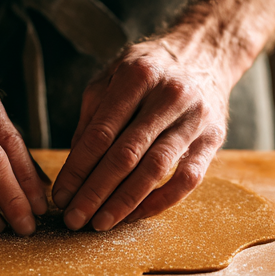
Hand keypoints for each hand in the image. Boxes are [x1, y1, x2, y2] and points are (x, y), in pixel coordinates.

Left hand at [51, 39, 230, 231]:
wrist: (206, 52)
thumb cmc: (150, 69)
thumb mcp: (114, 76)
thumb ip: (93, 116)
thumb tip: (75, 167)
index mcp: (139, 77)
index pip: (100, 134)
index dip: (77, 170)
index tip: (61, 196)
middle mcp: (170, 96)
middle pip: (125, 156)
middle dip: (95, 193)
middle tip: (74, 218)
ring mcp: (195, 119)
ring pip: (155, 171)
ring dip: (124, 203)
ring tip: (100, 223)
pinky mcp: (213, 139)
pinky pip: (186, 180)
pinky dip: (159, 202)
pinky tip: (135, 215)